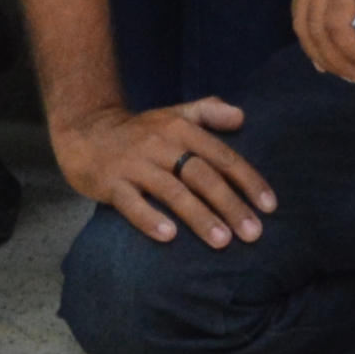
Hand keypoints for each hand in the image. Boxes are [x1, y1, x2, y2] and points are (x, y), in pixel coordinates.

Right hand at [53, 93, 273, 245]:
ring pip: (172, 191)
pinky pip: (131, 203)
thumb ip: (208, 112)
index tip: (269, 206)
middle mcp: (160, 144)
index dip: (247, 180)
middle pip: (201, 176)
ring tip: (223, 241)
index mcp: (180, 129)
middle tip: (253, 233)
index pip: (221, 156)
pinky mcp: (110, 183)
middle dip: (230, 205)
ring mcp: (134, 164)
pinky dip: (150, 218)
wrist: (85, 131)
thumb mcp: (174, 114)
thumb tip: (243, 116)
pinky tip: (169, 237)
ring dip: (199, 216)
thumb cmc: (139, 130)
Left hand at [289, 0, 354, 85]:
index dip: (313, 44)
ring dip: (340, 60)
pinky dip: (349, 49)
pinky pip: (338, 24)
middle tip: (352, 78)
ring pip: (321, 30)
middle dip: (327, 59)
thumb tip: (346, 22)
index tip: (332, 65)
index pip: (302, 12)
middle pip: (306, 26)